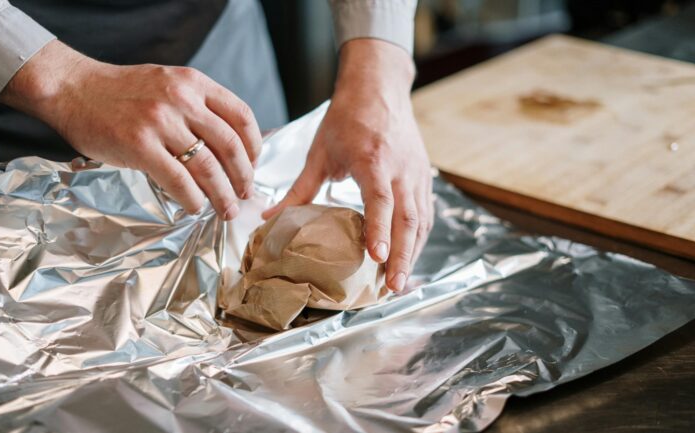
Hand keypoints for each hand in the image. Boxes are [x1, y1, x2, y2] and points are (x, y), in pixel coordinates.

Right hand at [0, 40, 261, 219]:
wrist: (73, 88)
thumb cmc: (122, 92)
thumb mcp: (168, 84)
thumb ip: (197, 106)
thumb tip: (229, 146)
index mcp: (194, 83)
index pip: (241, 116)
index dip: (254, 146)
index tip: (253, 165)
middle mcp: (181, 98)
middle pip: (229, 145)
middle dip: (243, 176)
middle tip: (245, 194)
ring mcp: (160, 121)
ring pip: (207, 166)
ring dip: (222, 194)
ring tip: (227, 209)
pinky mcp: (138, 145)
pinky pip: (178, 179)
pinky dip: (192, 198)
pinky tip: (195, 207)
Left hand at [263, 40, 433, 290]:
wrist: (379, 88)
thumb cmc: (347, 118)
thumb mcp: (319, 152)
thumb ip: (299, 189)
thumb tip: (269, 218)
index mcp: (373, 160)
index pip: (381, 200)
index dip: (379, 230)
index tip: (376, 257)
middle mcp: (400, 169)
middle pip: (407, 218)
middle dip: (402, 256)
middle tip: (393, 287)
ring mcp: (416, 173)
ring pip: (421, 220)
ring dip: (413, 252)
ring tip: (400, 282)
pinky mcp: (423, 177)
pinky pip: (425, 213)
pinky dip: (418, 238)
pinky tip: (409, 257)